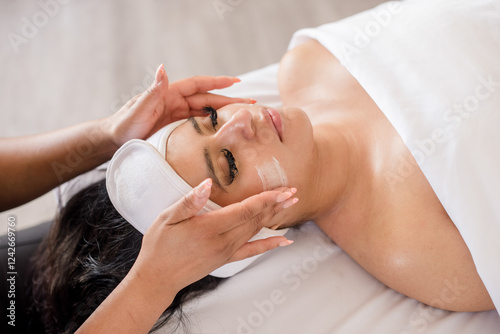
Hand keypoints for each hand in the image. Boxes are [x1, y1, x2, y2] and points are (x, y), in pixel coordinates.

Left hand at [102, 64, 254, 147]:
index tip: (237, 82)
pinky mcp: (177, 129)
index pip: (198, 85)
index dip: (217, 83)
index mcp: (169, 94)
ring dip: (224, 113)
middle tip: (251, 104)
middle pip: (207, 100)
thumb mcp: (139, 109)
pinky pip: (199, 125)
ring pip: (206, 113)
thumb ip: (153, 91)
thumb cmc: (123, 125)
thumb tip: (163, 68)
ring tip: (243, 117)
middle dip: (229, 100)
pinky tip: (224, 131)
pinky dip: (212, 126)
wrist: (114, 142)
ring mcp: (177, 116)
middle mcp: (176, 102)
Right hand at [129, 178, 296, 296]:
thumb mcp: (167, 218)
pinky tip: (284, 240)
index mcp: (210, 228)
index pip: (246, 210)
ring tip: (290, 205)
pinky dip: (270, 244)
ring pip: (256, 231)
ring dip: (275, 217)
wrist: (158, 278)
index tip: (282, 190)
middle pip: (256, 219)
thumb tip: (207, 184)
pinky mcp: (227, 259)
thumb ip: (190, 201)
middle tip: (293, 191)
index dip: (266, 199)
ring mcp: (227, 252)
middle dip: (276, 204)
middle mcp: (223, 241)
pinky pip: (253, 251)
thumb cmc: (160, 246)